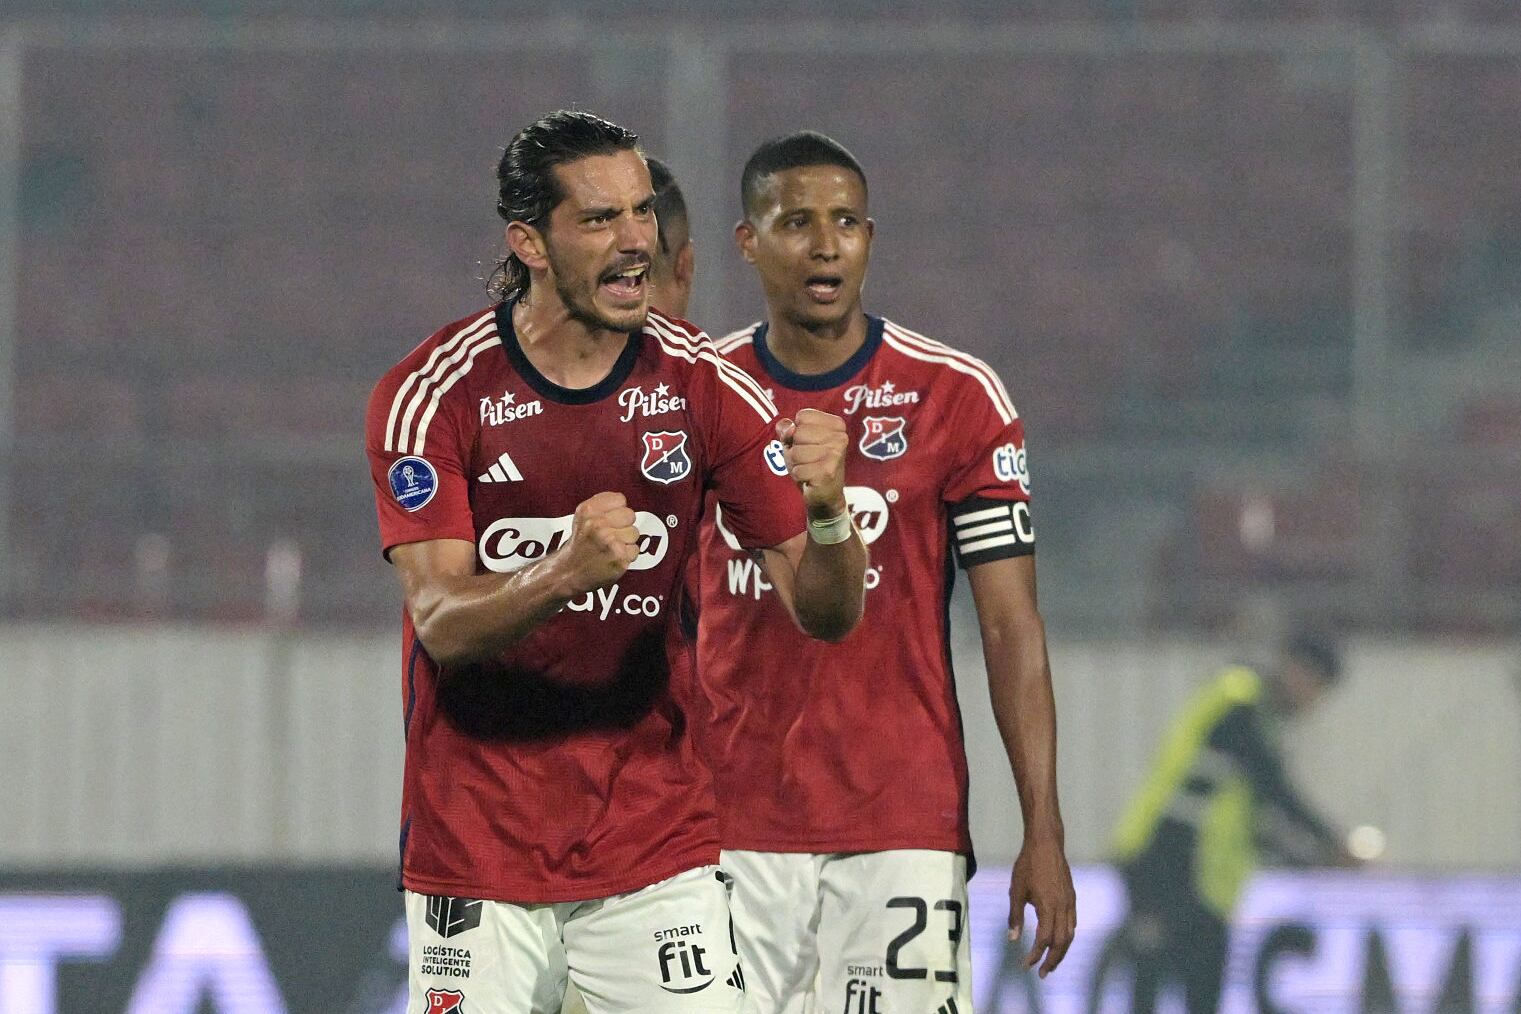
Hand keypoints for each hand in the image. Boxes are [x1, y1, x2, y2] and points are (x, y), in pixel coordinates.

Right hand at [557, 492, 638, 595]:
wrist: (568, 573)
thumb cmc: (579, 545)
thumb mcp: (581, 517)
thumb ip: (601, 504)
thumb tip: (621, 500)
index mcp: (588, 511)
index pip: (620, 499)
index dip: (616, 510)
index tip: (609, 519)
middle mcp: (597, 525)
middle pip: (630, 515)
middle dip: (623, 525)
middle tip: (611, 535)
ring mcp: (609, 542)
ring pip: (634, 533)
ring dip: (626, 541)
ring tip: (611, 547)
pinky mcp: (619, 557)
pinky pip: (634, 550)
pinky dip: (627, 556)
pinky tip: (613, 557)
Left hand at [776, 408, 847, 518]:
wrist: (826, 495)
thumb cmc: (811, 463)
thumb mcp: (795, 441)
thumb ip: (787, 429)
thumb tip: (788, 428)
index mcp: (837, 424)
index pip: (803, 415)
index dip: (796, 431)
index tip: (808, 443)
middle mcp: (840, 437)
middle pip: (798, 433)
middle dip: (795, 448)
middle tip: (808, 459)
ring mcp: (836, 454)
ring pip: (796, 452)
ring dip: (796, 463)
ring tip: (808, 468)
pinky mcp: (828, 472)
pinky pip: (797, 470)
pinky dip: (798, 476)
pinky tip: (810, 478)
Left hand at [1009, 835, 1075, 977]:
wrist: (1046, 843)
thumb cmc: (1027, 865)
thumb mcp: (1016, 890)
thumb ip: (1015, 915)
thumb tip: (1012, 939)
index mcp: (1048, 907)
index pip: (1044, 940)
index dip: (1036, 955)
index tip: (1026, 965)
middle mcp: (1063, 907)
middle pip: (1062, 942)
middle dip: (1053, 960)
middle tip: (1042, 974)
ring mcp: (1070, 902)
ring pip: (1070, 935)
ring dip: (1061, 951)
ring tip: (1051, 962)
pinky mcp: (1071, 897)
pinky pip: (1073, 923)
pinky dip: (1067, 937)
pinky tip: (1059, 941)